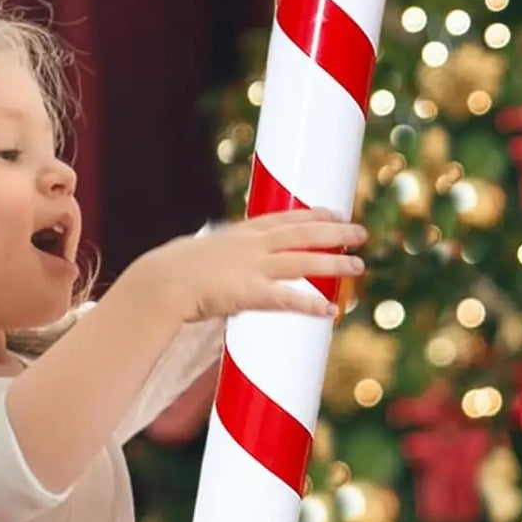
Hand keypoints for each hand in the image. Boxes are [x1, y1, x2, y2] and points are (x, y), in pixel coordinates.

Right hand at [120, 209, 366, 323]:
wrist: (160, 282)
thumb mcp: (200, 253)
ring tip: (358, 266)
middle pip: (303, 233)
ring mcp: (253, 267)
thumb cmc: (171, 272)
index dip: (313, 214)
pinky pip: (288, 299)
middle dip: (335, 232)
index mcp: (241, 233)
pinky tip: (331, 309)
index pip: (285, 218)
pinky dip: (311, 303)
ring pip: (304, 261)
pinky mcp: (250, 293)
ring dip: (334, 263)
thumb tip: (220, 264)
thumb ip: (218, 256)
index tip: (334, 212)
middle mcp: (252, 245)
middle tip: (361, 233)